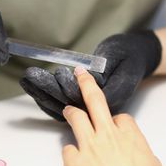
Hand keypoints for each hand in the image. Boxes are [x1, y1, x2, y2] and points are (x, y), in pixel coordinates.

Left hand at [19, 29, 161, 120]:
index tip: (58, 73)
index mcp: (113, 96)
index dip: (69, 87)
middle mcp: (102, 109)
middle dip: (48, 90)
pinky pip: (64, 109)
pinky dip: (47, 99)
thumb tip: (84, 76)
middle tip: (32, 76)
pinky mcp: (85, 107)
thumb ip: (104, 68)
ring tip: (28, 79)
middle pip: (71, 104)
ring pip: (64, 108)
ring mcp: (93, 110)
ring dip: (43, 94)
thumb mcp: (119, 57)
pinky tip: (34, 89)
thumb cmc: (129, 54)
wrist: (138, 58)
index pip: (86, 97)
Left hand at [61, 66, 165, 165]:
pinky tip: (74, 159)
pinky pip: (68, 150)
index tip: (116, 126)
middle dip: (86, 85)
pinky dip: (71, 153)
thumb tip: (144, 161)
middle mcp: (108, 135)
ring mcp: (89, 146)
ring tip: (68, 109)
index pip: (122, 118)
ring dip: (72, 111)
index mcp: (131, 136)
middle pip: (95, 101)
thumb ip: (148, 159)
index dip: (118, 122)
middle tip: (80, 75)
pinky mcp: (73, 161)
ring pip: (77, 118)